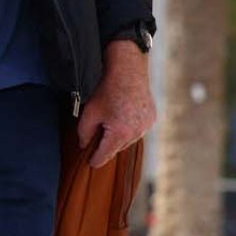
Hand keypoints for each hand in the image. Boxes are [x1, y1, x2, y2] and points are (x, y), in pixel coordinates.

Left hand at [77, 41, 156, 167]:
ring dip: (119, 136)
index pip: (105, 155)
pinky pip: (138, 130)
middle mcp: (137, 132)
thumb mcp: (89, 113)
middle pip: (117, 148)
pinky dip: (129, 128)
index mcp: (120, 133)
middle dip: (106, 144)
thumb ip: (84, 133)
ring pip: (128, 140)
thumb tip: (84, 145)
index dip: (95, 160)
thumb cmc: (108, 91)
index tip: (90, 164)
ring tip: (111, 120)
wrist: (128, 71)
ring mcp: (146, 126)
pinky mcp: (151, 119)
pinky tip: (123, 116)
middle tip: (98, 133)